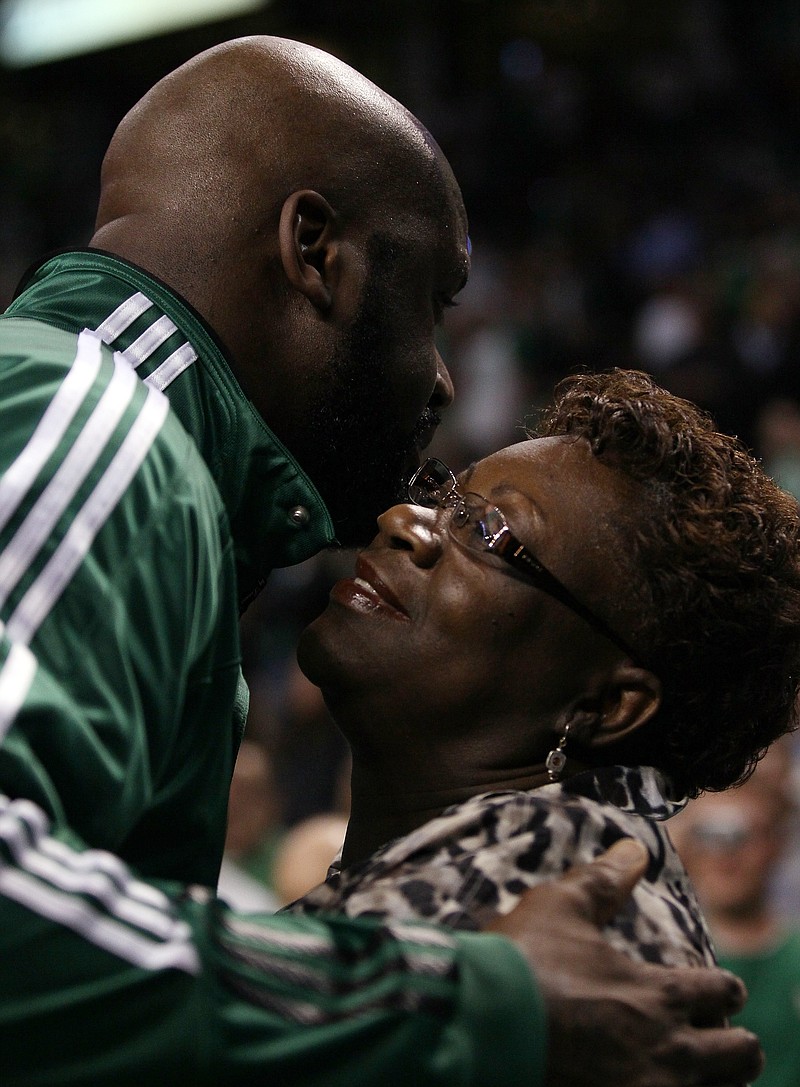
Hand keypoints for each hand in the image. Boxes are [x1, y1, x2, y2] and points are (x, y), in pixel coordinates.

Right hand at [486, 839, 762, 1086]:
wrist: (484, 1026)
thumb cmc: (525, 963)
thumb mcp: (561, 906)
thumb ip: (603, 880)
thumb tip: (635, 849)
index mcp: (658, 993)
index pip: (723, 991)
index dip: (725, 988)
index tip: (720, 989)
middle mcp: (667, 1049)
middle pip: (739, 1056)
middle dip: (735, 1044)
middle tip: (719, 1038)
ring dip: (714, 1080)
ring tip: (696, 1071)